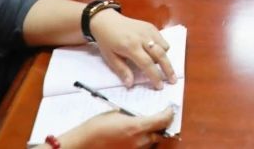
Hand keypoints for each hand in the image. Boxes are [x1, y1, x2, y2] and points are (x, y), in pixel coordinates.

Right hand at [58, 107, 175, 147]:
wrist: (83, 144)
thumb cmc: (97, 126)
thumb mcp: (118, 114)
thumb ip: (134, 115)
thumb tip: (143, 114)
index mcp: (138, 127)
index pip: (163, 120)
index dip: (169, 113)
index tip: (170, 109)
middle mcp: (140, 141)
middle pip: (161, 133)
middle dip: (162, 125)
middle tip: (160, 118)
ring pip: (152, 143)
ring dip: (152, 136)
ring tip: (146, 128)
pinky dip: (143, 144)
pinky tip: (136, 138)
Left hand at [87, 10, 175, 88]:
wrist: (107, 21)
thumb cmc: (106, 41)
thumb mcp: (110, 58)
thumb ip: (122, 70)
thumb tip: (130, 84)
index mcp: (131, 47)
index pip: (147, 64)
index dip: (155, 76)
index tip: (159, 86)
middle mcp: (143, 38)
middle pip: (161, 55)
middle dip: (168, 69)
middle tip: (173, 80)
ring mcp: (148, 31)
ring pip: (164, 47)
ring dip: (164, 58)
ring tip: (161, 66)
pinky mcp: (151, 27)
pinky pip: (162, 40)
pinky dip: (162, 48)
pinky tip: (155, 53)